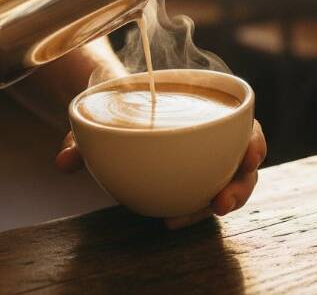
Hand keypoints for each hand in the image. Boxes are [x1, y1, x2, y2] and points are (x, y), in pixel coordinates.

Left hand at [55, 120, 266, 228]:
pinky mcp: (194, 176)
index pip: (244, 123)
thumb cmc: (116, 96)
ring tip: (184, 220)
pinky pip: (203, 194)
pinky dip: (193, 209)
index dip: (253, 141)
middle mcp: (214, 134)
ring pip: (228, 184)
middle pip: (243, 163)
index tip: (250, 156)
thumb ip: (82, 133)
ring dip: (218, 203)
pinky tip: (170, 220)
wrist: (109, 101)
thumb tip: (62, 162)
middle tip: (220, 204)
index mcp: (207, 104)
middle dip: (239, 187)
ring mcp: (207, 158)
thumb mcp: (100, 105)